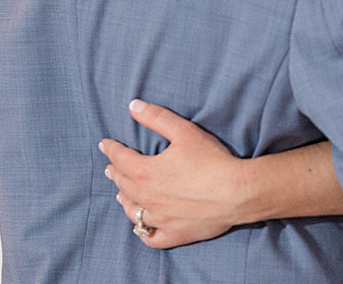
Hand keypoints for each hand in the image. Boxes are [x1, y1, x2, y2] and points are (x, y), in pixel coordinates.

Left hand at [99, 100, 254, 248]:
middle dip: (115, 173)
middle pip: (123, 184)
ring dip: (124, 199)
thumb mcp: (184, 131)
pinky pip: (149, 236)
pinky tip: (140, 225)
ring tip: (122, 193)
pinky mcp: (173, 234)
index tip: (105, 144)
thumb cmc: (212, 160)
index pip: (120, 159)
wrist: (237, 192)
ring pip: (132, 211)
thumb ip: (156, 117)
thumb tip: (133, 106)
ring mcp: (159, 219)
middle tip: (111, 167)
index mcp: (146, 172)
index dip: (111, 150)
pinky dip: (141, 230)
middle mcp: (147, 198)